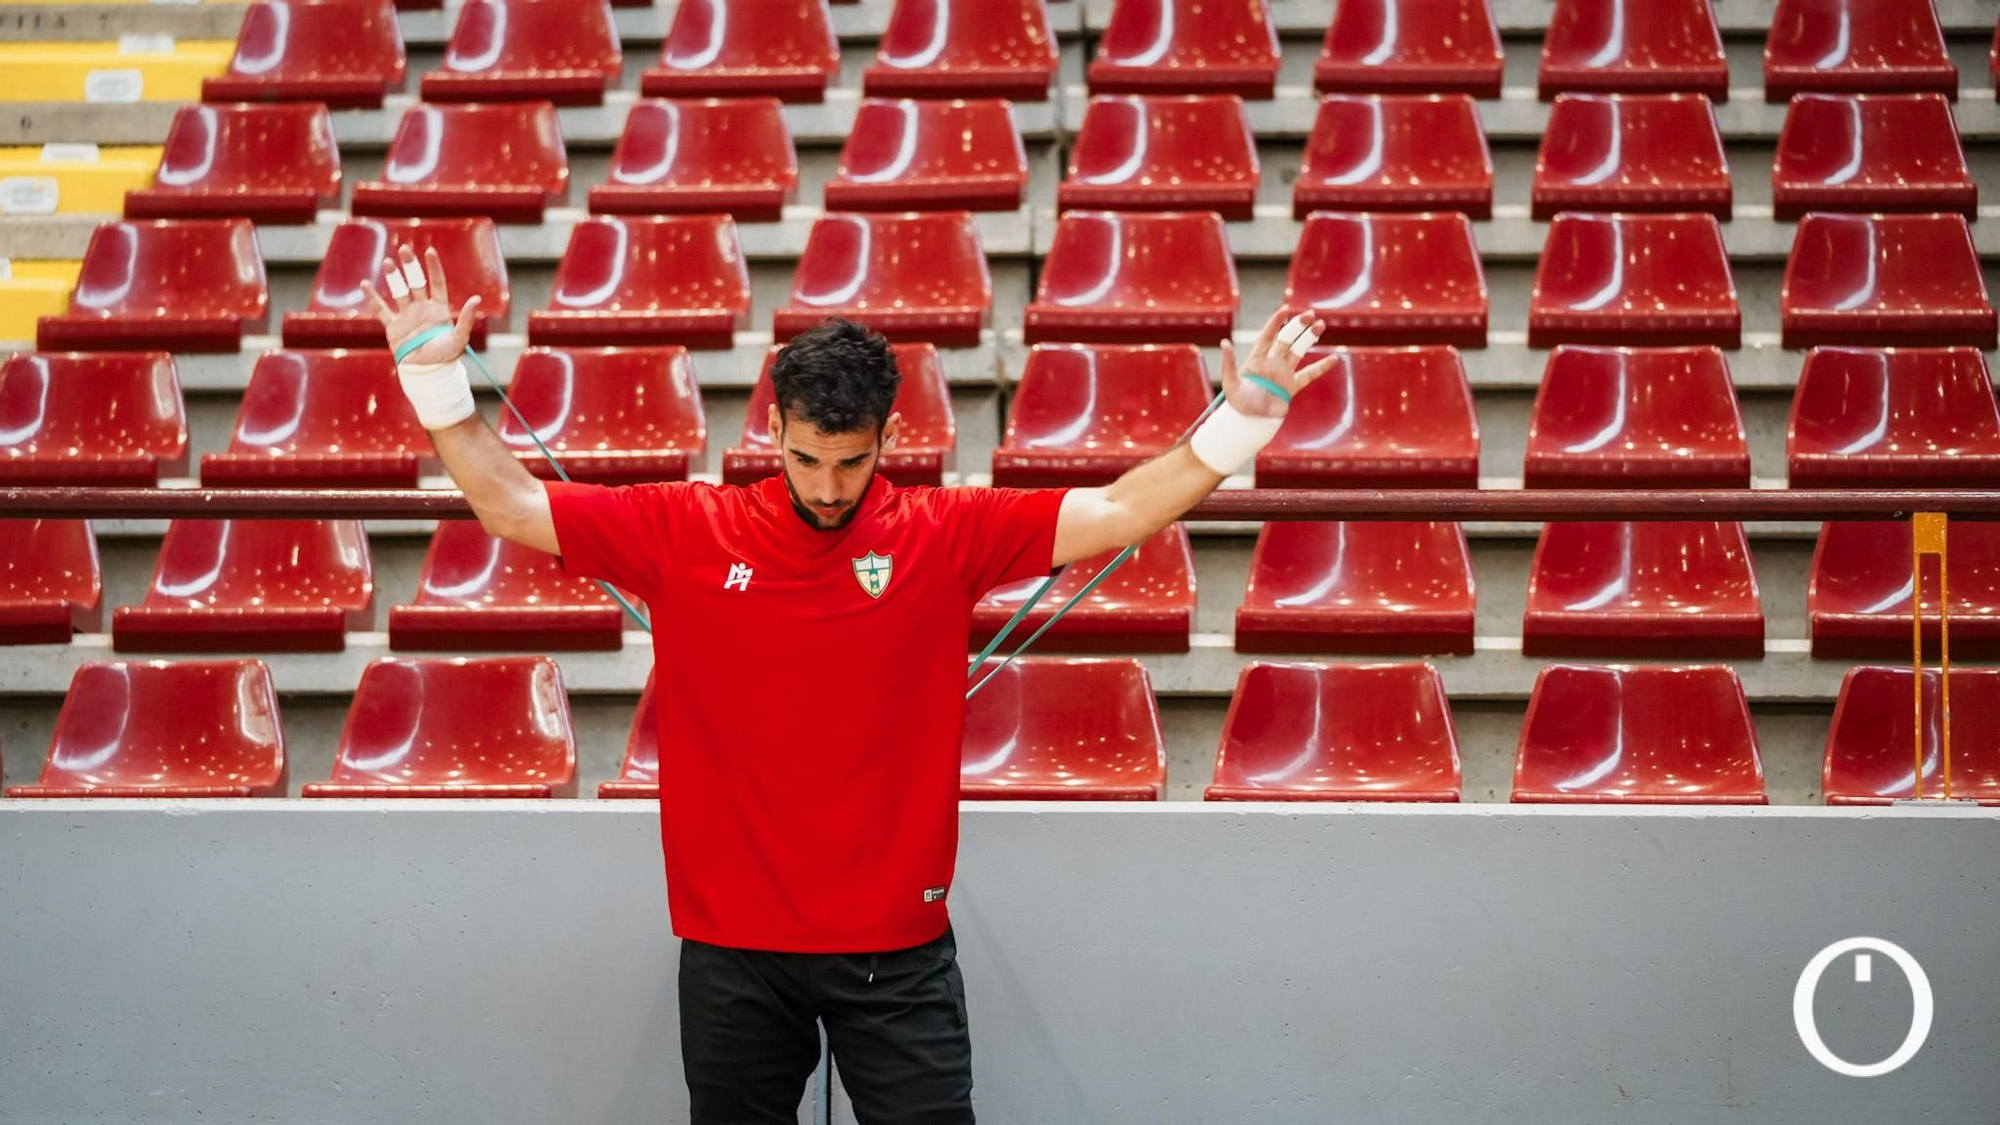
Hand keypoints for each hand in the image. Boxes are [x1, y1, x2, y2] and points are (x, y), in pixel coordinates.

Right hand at [367, 243, 481, 365]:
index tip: (430, 251)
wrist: (427, 371)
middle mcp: (421, 308)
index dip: (433, 267)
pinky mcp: (392, 326)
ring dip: (393, 277)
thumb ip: (466, 319)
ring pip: (398, 291)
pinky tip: (365, 284)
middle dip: (410, 266)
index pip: (436, 282)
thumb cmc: (446, 355)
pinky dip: (372, 297)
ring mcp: (406, 315)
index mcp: (438, 308)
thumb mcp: (459, 338)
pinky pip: (380, 309)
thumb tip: (477, 299)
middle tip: (405, 250)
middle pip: (415, 282)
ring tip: (388, 263)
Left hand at [1218, 306, 1339, 418]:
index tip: (1286, 309)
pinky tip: (1334, 359)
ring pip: (1299, 351)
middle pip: (1286, 339)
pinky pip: (1309, 374)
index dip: (1275, 322)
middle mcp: (1272, 362)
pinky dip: (1321, 367)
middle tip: (1310, 314)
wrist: (1249, 421)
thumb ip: (1229, 363)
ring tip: (1321, 325)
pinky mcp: (1292, 386)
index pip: (1267, 335)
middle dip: (1297, 326)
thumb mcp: (1230, 382)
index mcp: (1257, 359)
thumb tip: (1224, 343)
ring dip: (1309, 338)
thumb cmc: (1237, 402)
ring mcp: (1283, 373)